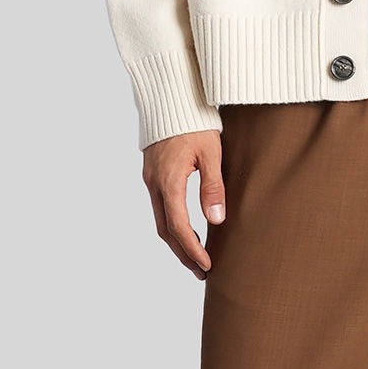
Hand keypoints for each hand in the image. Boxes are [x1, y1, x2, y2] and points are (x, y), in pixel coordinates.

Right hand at [142, 130, 225, 278]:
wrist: (171, 97)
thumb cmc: (195, 122)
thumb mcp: (211, 153)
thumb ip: (213, 187)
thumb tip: (216, 221)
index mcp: (169, 181)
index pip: (179, 226)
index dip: (193, 250)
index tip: (207, 266)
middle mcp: (155, 184)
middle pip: (166, 230)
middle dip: (183, 253)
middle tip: (202, 271)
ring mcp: (150, 179)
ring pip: (160, 220)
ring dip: (177, 241)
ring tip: (195, 258)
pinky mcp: (152, 174)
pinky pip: (160, 207)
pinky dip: (172, 225)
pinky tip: (187, 230)